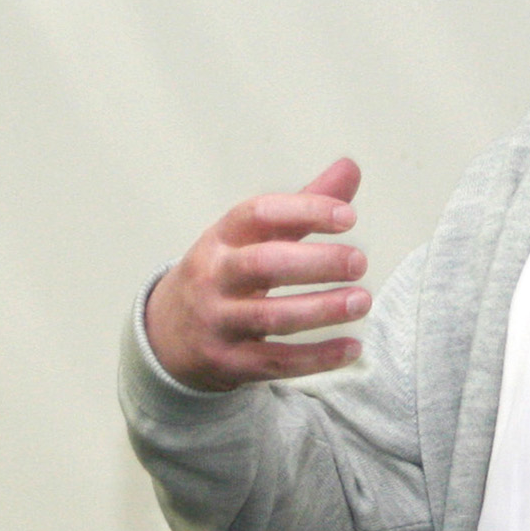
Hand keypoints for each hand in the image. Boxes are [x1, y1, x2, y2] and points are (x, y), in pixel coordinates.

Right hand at [144, 159, 371, 391]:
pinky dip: (317, 358)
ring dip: (322, 310)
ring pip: (271, 317)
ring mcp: (217, 322)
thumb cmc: (225, 275)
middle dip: (316, 262)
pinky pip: (276, 361)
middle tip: (360, 262)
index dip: (304, 211)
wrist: (167, 335)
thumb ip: (303, 207)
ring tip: (362, 301)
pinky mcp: (227, 363)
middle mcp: (213, 277)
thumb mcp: (252, 238)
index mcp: (221, 238)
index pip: (259, 214)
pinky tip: (352, 348)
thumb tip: (351, 167)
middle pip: (264, 264)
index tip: (348, 218)